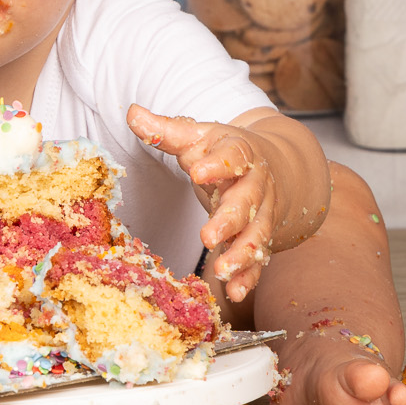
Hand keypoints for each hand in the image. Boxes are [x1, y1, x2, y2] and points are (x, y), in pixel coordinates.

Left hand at [126, 105, 278, 303]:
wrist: (274, 165)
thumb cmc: (225, 151)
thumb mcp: (198, 137)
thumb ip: (166, 131)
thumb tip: (132, 112)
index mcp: (240, 153)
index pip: (233, 156)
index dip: (218, 164)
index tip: (197, 172)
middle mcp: (256, 185)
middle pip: (248, 202)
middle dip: (229, 220)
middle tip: (207, 236)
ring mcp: (262, 213)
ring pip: (257, 234)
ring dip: (242, 254)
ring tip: (222, 270)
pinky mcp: (261, 237)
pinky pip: (259, 259)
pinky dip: (249, 276)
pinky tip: (235, 292)